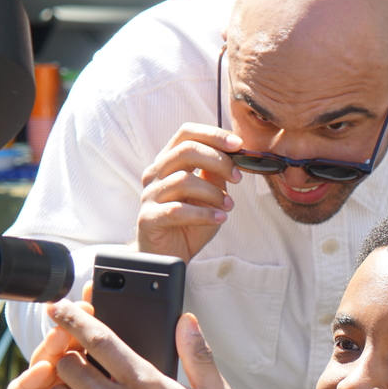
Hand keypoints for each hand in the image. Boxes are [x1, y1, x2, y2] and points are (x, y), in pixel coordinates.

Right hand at [134, 124, 242, 262]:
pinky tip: (219, 218)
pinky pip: (178, 210)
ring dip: (214, 193)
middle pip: (186, 150)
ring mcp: (149, 196)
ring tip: (228, 206)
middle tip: (237, 178)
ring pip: (184, 180)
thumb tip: (235, 153)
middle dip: (219, 161)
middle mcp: (156, 174)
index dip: (213, 135)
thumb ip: (216, 174)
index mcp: (169, 162)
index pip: (186, 134)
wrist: (170, 254)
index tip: (238, 144)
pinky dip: (204, 214)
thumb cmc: (190, 222)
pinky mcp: (148, 218)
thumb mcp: (209, 195)